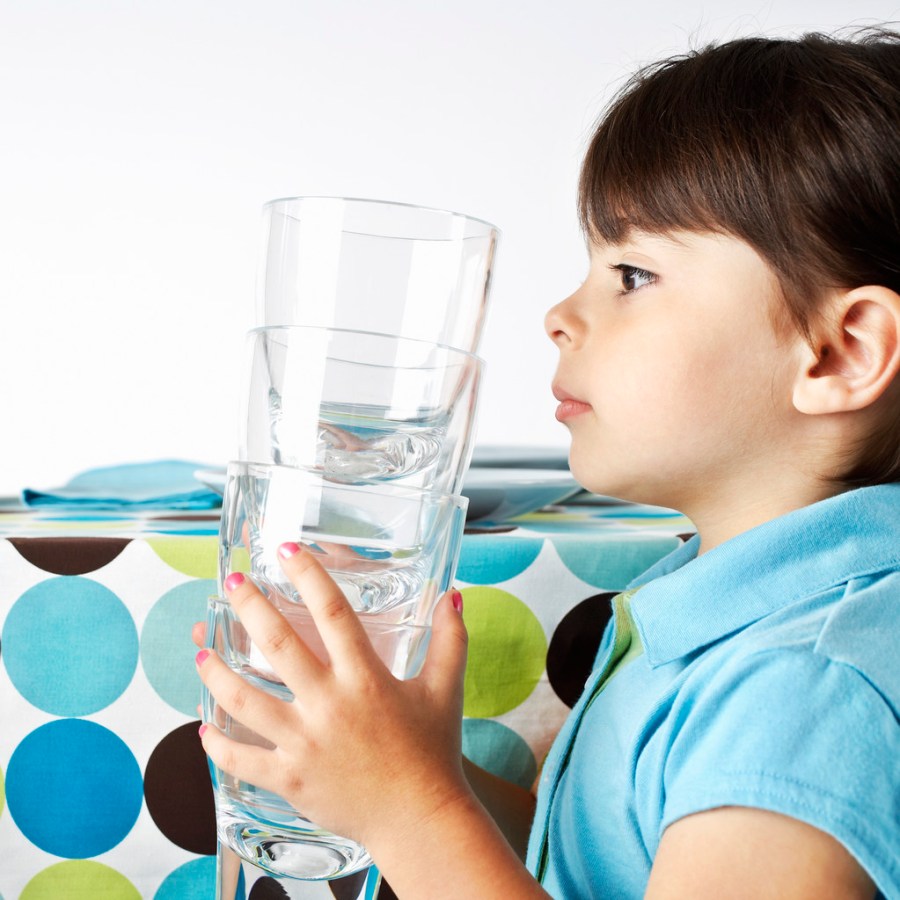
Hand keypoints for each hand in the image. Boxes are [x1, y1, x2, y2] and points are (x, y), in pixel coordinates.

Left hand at [196, 542, 471, 852]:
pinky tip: (204, 725)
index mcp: (366, 679)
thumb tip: (453, 596)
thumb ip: (449, 639)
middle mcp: (330, 705)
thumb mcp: (445, 689)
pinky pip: (241, 758)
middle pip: (278, 645)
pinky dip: (217, 742)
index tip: (286, 551)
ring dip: (216, 670)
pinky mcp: (289, 779)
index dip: (308, 576)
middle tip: (234, 580)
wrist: (420, 819)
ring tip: (201, 649)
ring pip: (244, 699)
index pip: (333, 613)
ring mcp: (305, 743)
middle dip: (250, 606)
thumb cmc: (433, 751)